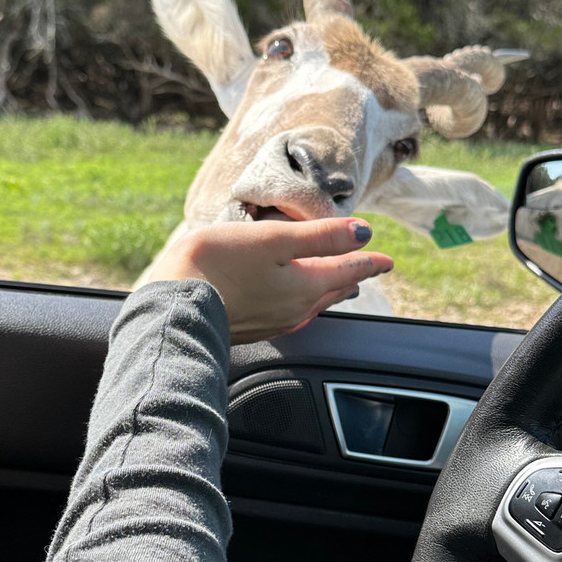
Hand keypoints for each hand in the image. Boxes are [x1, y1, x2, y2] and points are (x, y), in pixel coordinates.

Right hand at [145, 217, 393, 342]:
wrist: (173, 309)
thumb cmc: (219, 266)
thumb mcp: (274, 240)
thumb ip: (321, 238)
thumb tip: (363, 233)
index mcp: (306, 287)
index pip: (349, 271)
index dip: (370, 262)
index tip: (388, 259)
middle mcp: (295, 310)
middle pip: (332, 290)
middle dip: (351, 277)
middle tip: (366, 268)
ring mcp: (273, 322)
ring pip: (312, 304)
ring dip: (328, 290)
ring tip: (337, 283)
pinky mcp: (251, 327)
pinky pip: (290, 314)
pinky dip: (302, 300)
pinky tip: (294, 300)